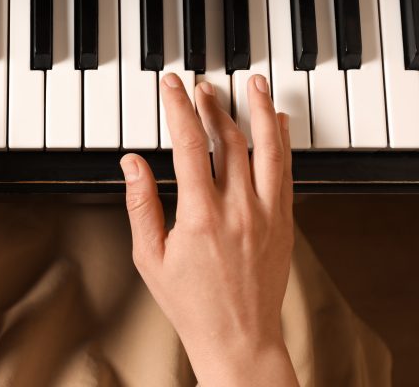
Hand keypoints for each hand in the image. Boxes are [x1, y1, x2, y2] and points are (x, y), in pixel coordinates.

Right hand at [120, 74, 297, 385]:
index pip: (190, 145)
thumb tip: (132, 163)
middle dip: (213, 104)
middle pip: (229, 139)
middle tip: (202, 85)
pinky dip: (282, 142)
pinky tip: (277, 123)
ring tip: (254, 83)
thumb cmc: (191, 304)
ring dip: (259, 111)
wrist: (239, 338)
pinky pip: (287, 171)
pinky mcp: (285, 222)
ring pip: (267, 148)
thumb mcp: (150, 257)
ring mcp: (267, 214)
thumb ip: (140, 205)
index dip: (179, 109)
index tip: (172, 87)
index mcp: (200, 216)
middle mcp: (238, 209)